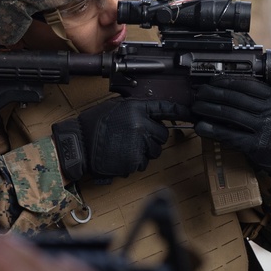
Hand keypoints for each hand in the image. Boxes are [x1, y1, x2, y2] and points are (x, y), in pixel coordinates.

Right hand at [51, 98, 185, 183]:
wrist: (79, 145)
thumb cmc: (92, 125)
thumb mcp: (115, 108)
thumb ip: (135, 110)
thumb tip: (151, 114)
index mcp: (136, 108)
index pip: (164, 108)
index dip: (179, 111)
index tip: (191, 113)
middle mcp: (140, 124)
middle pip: (162, 135)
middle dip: (153, 138)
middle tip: (134, 138)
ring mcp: (138, 143)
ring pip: (154, 151)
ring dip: (144, 151)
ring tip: (124, 147)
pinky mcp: (134, 160)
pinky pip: (143, 163)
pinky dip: (134, 162)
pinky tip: (120, 156)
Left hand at [191, 76, 270, 178]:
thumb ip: (254, 97)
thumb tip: (223, 87)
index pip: (244, 84)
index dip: (224, 81)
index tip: (211, 82)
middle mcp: (269, 111)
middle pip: (234, 98)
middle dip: (212, 94)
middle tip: (198, 93)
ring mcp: (263, 128)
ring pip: (229, 114)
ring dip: (208, 109)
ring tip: (196, 107)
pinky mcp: (256, 145)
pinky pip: (229, 135)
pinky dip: (212, 130)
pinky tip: (201, 127)